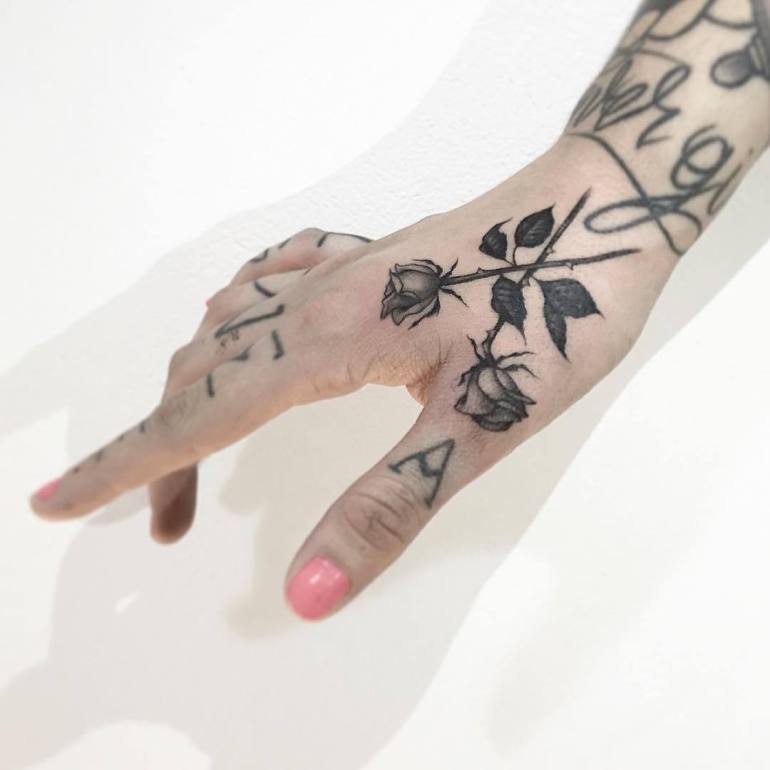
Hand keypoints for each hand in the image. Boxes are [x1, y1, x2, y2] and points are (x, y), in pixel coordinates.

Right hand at [29, 143, 658, 619]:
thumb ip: (389, 504)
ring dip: (194, 388)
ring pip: (229, 325)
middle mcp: (321, 295)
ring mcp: (344, 267)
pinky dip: (234, 318)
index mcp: (334, 341)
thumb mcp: (481, 423)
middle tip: (171, 525)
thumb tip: (306, 593)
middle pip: (205, 375)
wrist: (603, 207)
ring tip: (196, 443)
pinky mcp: (371, 257)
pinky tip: (243, 326)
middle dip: (164, 450)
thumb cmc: (558, 312)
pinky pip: (271, 279)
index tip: (55, 499)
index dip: (126, 464)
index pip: (201, 414)